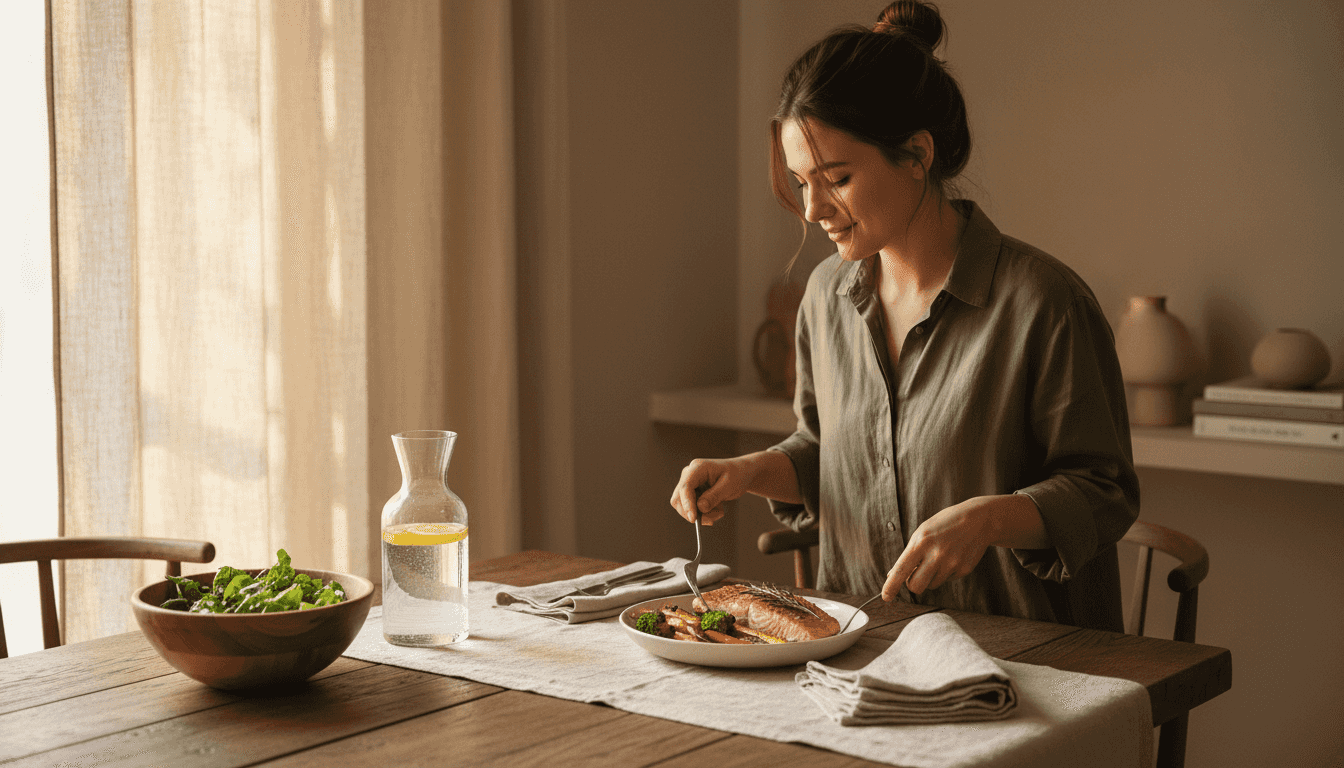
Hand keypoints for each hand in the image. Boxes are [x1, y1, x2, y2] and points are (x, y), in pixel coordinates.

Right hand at [669, 458, 748, 525]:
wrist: (741, 473)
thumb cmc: (736, 475)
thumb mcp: (729, 486)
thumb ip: (714, 496)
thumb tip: (700, 508)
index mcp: (697, 468)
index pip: (685, 487)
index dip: (687, 504)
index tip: (693, 519)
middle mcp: (689, 474)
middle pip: (679, 498)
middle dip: (694, 512)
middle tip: (712, 519)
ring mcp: (689, 483)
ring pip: (684, 506)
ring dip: (701, 514)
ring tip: (719, 510)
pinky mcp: (692, 492)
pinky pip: (691, 508)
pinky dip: (703, 513)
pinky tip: (717, 508)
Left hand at [880, 494, 1047, 600]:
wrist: (978, 520)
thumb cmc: (945, 525)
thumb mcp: (923, 532)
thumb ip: (909, 554)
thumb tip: (893, 575)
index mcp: (921, 542)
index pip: (901, 569)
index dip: (891, 586)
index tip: (886, 597)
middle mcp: (936, 555)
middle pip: (916, 586)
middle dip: (912, 584)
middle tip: (915, 575)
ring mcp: (951, 564)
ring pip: (932, 585)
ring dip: (930, 577)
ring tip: (939, 557)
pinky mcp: (963, 570)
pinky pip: (947, 580)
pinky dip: (946, 573)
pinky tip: (952, 557)